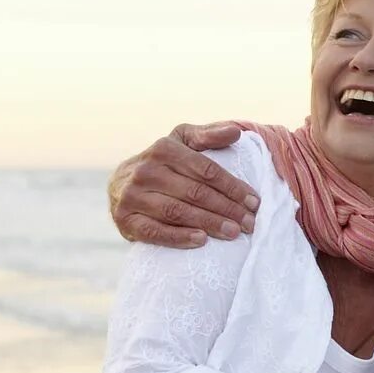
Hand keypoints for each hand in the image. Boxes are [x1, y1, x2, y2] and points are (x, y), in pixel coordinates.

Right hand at [108, 122, 260, 246]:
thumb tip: (236, 132)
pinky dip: (179, 237)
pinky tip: (202, 240)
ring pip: (178, 212)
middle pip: (195, 192)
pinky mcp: (125, 219)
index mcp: (164, 149)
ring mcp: (133, 196)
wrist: (119, 184)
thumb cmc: (163, 162)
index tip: (254, 202)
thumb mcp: (182, 142)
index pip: (206, 170)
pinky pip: (155, 232)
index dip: (233, 187)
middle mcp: (146, 171)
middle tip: (250, 223)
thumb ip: (208, 135)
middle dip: (227, 209)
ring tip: (234, 233)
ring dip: (209, 223)